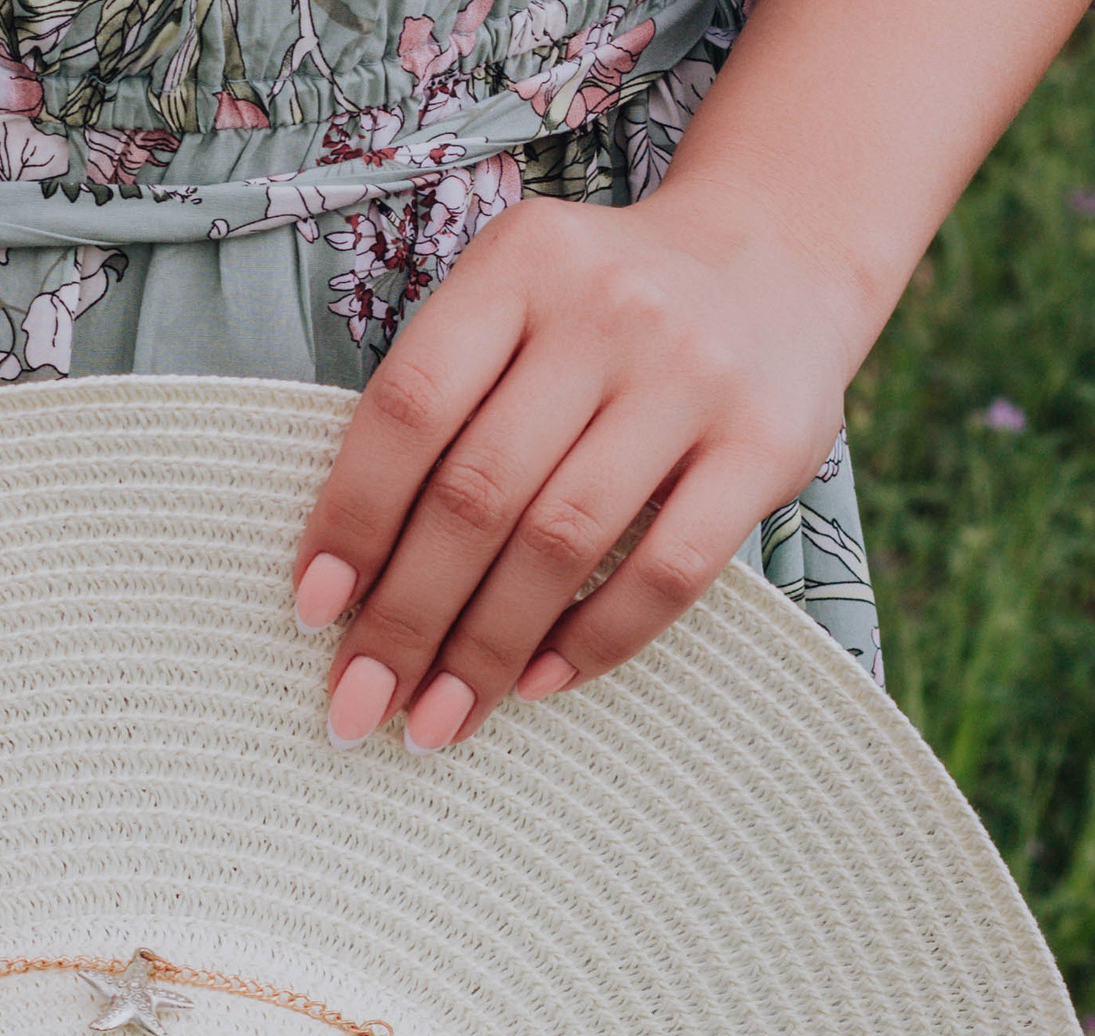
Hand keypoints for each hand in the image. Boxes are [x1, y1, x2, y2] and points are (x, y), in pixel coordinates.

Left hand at [291, 187, 859, 751]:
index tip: (314, 611)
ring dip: (485, 650)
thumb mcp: (515, 307)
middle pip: (477, 492)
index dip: (351, 517)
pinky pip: (667, 571)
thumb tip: (349, 582)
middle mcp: (607, 310)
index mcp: (519, 264)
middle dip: (405, 617)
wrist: (780, 255)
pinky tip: (536, 684)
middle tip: (360, 704)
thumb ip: (443, 406)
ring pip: (562, 541)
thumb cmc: (601, 317)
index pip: (410, 406)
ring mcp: (692, 376)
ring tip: (438, 721)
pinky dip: (593, 641)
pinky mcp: (766, 444)